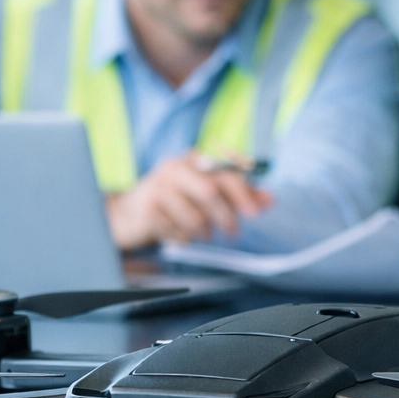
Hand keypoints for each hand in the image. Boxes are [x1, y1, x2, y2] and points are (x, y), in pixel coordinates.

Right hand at [105, 150, 273, 249]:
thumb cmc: (173, 202)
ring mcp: (158, 187)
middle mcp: (175, 168)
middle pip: (210, 191)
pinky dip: (183, 237)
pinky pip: (177, 230)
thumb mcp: (206, 194)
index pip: (225, 171)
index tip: (255, 211)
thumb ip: (238, 195)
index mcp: (193, 160)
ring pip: (194, 215)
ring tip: (201, 233)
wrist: (129, 214)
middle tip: (233, 232)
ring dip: (204, 231)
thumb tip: (269, 199)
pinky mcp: (147, 209)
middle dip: (226, 216)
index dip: (243, 192)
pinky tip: (178, 233)